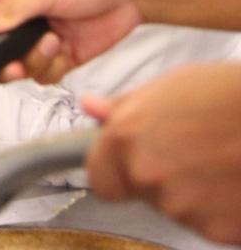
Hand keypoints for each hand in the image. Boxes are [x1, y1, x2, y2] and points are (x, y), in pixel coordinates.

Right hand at [0, 0, 141, 83]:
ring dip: (35, 61)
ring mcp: (36, 39)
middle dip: (3, 63)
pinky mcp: (57, 56)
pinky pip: (43, 75)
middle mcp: (16, 19)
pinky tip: (66, 50)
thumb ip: (11, 9)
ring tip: (55, 43)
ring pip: (18, 68)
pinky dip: (53, 68)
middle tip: (15, 65)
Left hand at [82, 63, 240, 244]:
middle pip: (141, 194)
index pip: (100, 180)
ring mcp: (183, 207)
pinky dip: (223, 210)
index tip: (133, 163)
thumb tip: (91, 108)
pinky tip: (236, 180)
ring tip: (222, 161)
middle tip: (192, 154)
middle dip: (159, 179)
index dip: (117, 172)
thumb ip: (126, 106)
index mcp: (125, 138)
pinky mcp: (219, 231)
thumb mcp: (172, 86)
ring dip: (195, 193)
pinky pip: (212, 224)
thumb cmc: (232, 95)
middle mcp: (147, 176)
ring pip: (178, 209)